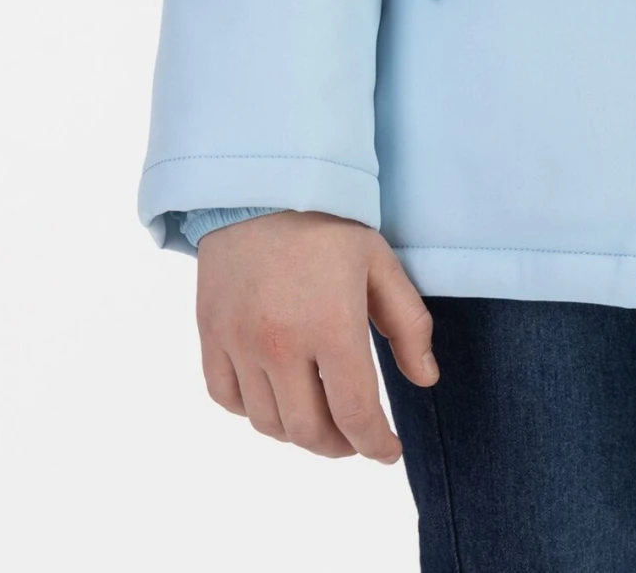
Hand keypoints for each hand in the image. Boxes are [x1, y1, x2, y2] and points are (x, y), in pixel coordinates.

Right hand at [194, 209, 438, 460]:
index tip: (389, 451)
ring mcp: (238, 343)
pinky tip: (275, 396)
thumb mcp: (381, 263)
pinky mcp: (209, 335)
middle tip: (356, 437)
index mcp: (331, 326)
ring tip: (320, 416)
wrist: (261, 184)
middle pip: (308, 432)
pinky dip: (252, 411)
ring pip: (267, 423)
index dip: (376, 445)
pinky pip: (226, 399)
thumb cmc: (328, 222)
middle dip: (340, 447)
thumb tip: (425, 379)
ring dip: (298, 432)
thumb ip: (408, 325)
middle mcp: (280, 344)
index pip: (355, 415)